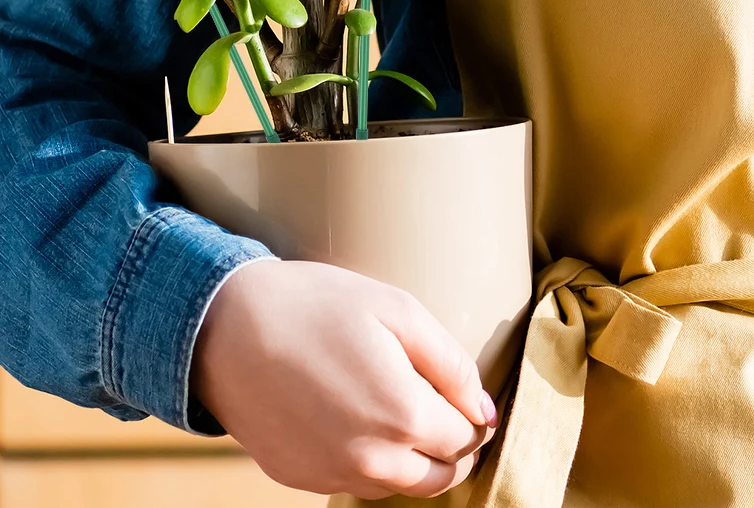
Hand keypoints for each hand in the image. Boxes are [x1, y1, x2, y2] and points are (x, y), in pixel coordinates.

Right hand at [192, 258, 497, 498]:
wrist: (228, 330)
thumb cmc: (320, 307)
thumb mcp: (400, 312)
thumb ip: (452, 364)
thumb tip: (484, 410)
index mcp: (404, 416)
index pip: (466, 439)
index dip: (475, 417)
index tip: (468, 395)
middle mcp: (371, 460)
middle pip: (440, 476)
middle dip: (454, 447)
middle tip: (445, 408)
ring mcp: (332, 475)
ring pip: (400, 487)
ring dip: (417, 461)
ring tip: (405, 412)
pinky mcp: (300, 479)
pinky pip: (357, 484)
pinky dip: (375, 464)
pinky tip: (363, 422)